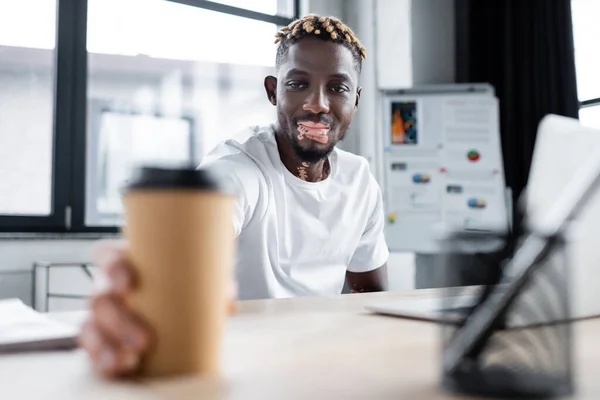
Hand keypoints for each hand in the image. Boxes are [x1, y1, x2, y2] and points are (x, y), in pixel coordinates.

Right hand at [78, 240, 236, 376]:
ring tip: (131, 360)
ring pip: (91, 326)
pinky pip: (91, 349)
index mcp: (127, 263)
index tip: (130, 282)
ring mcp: (101, 314)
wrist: (178, 298)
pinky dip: (102, 359)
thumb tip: (227, 303)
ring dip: (108, 345)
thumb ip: (213, 284)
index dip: (112, 267)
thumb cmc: (180, 280)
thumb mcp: (198, 274)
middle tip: (144, 340)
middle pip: (100, 298)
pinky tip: (120, 367)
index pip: (107, 256)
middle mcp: (108, 287)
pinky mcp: (100, 338)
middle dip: (119, 321)